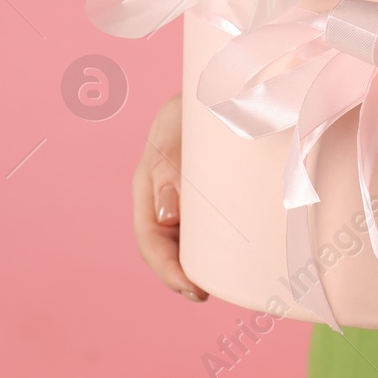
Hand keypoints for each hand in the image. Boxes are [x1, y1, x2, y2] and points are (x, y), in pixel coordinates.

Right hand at [132, 94, 206, 301]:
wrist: (220, 83)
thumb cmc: (201, 100)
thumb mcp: (181, 124)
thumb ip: (172, 161)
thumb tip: (166, 215)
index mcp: (150, 178)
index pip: (149, 235)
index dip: (165, 267)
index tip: (191, 287)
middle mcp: (161, 191)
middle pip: (162, 246)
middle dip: (178, 277)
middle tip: (202, 294)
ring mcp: (182, 193)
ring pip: (181, 241)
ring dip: (195, 267)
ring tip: (217, 286)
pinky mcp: (203, 192)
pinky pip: (201, 228)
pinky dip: (210, 250)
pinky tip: (228, 263)